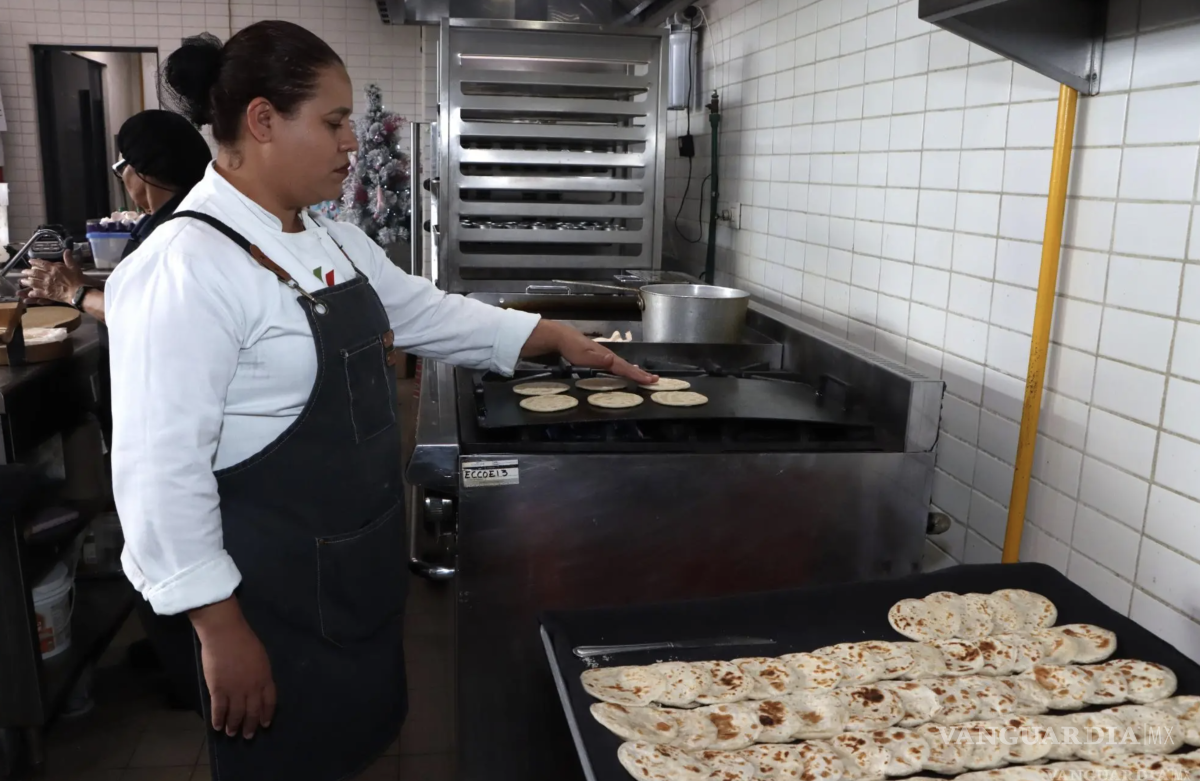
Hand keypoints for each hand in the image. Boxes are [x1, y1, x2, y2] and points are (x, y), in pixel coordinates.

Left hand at [19, 250, 87, 305]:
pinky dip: (32, 293)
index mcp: (54, 269)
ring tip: (22, 281)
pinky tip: (30, 293)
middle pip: (34, 273)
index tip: (30, 261)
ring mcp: (46, 285)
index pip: (42, 264)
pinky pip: (37, 293)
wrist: (78, 292)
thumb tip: (67, 250)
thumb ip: (69, 259)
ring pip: (33, 282)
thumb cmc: (77, 280)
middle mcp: (48, 276)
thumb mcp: (74, 267)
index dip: (35, 262)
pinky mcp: (47, 294)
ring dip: (27, 282)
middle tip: (23, 272)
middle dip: (27, 272)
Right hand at [191, 598, 276, 738]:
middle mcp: (252, 688)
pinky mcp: (218, 690)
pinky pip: (219, 710)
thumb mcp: (260, 657)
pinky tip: (217, 726)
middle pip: (253, 711)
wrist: (225, 634)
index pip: (269, 702)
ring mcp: (235, 690)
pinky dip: (218, 719)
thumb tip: (258, 686)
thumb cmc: (244, 640)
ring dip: (234, 725)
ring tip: (231, 733)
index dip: (266, 714)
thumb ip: (260, 673)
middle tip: (247, 735)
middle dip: (250, 725)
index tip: (264, 724)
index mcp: (265, 678)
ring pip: (236, 714)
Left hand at [524, 320, 657, 384]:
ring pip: (623, 364)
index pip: (624, 368)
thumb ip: (598, 360)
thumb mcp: (582, 356)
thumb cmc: (571, 348)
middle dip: (640, 373)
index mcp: (606, 357)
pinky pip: (617, 364)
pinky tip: (626, 369)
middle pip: (627, 366)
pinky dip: (625, 368)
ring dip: (635, 371)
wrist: (561, 337)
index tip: (650, 380)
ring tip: (645, 376)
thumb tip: (613, 360)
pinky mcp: (600, 355)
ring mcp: (604, 355)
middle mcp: (608, 355)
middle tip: (654, 379)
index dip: (637, 374)